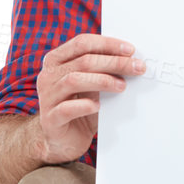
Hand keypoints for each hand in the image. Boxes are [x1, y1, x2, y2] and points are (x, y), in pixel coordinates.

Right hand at [33, 33, 145, 164]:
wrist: (64, 140)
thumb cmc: (80, 108)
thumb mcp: (92, 86)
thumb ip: (103, 71)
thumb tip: (132, 61)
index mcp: (56, 60)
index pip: (82, 43)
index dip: (107, 44)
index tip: (130, 50)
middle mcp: (48, 75)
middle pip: (83, 61)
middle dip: (114, 62)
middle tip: (136, 67)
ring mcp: (47, 97)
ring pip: (74, 80)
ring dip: (103, 81)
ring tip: (122, 86)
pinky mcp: (50, 120)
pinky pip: (67, 108)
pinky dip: (85, 105)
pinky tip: (99, 106)